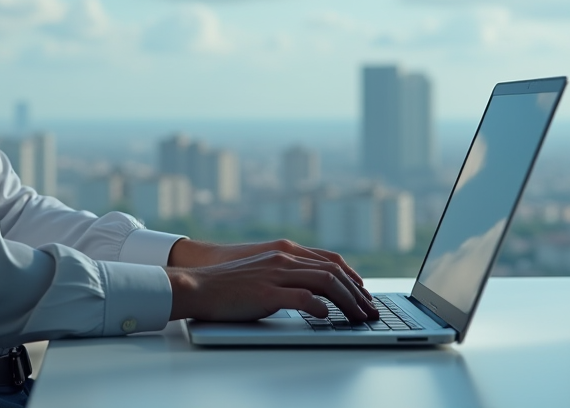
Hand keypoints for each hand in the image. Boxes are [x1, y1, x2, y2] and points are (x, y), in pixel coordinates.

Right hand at [164, 248, 378, 323]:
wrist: (199, 285)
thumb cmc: (229, 284)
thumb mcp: (264, 272)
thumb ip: (287, 275)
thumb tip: (313, 292)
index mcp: (285, 252)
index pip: (331, 260)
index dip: (353, 277)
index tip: (365, 294)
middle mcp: (284, 258)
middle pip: (334, 271)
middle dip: (357, 293)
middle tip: (370, 311)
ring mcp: (276, 273)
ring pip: (325, 282)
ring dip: (347, 301)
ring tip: (358, 317)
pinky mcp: (267, 292)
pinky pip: (303, 298)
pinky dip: (321, 308)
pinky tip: (327, 317)